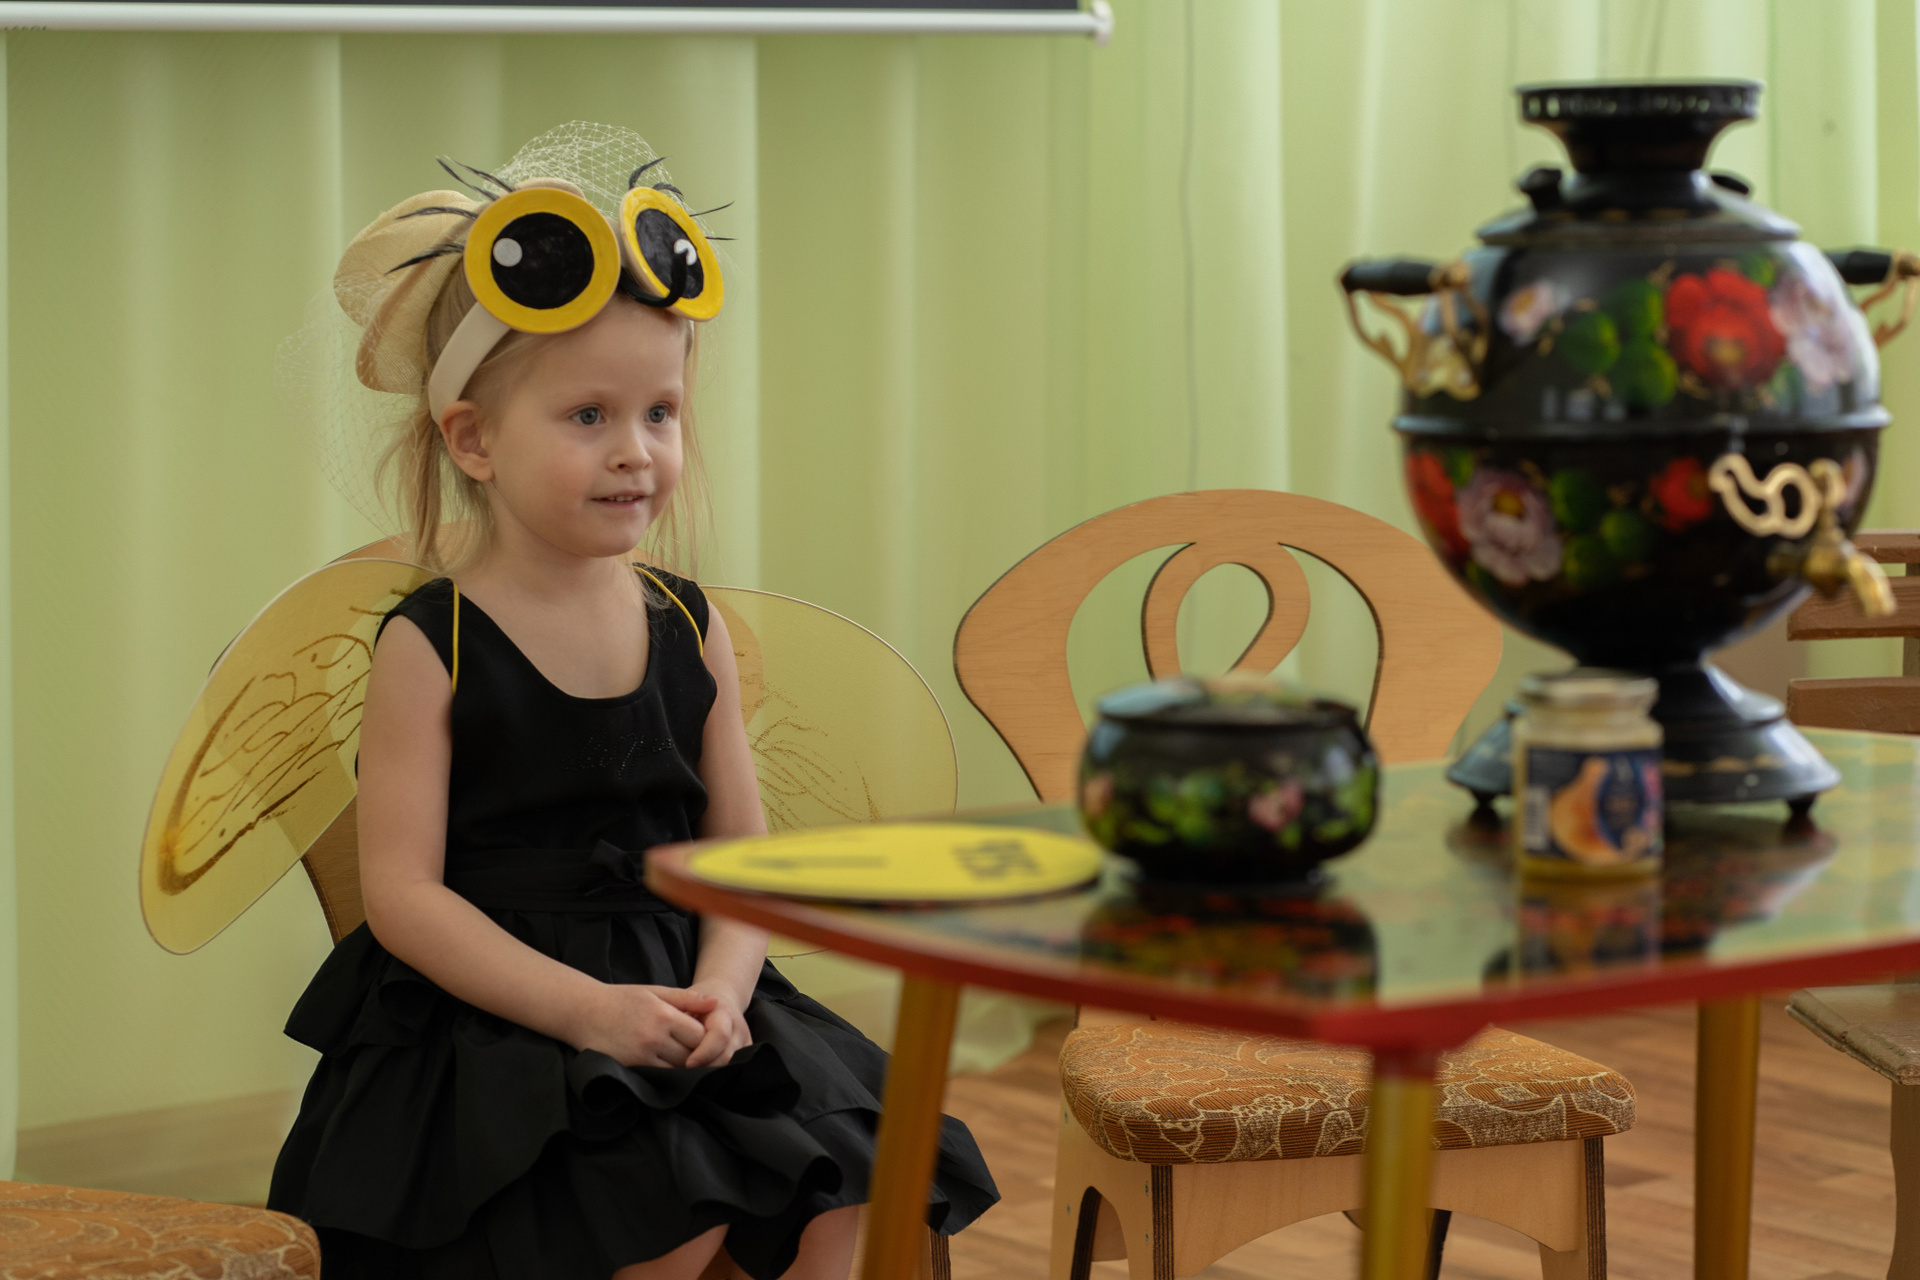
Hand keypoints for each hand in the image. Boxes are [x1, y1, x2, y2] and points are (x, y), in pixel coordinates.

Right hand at [570, 982, 716, 1067]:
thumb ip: (687, 999)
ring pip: (677, 1070)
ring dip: (685, 1067)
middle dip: (699, 1054)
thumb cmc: (623, 999)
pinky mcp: (630, 1068)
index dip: (706, 1037)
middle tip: (700, 1052)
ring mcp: (641, 1056)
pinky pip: (659, 1077)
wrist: (584, 1012)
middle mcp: (654, 1037)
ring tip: (687, 1061)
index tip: (703, 1035)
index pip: (700, 1035)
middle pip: (692, 1055)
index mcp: (663, 1015)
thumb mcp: (656, 991)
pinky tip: (669, 1068)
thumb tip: (716, 1004)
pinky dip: (668, 1075)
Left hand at [683, 980, 753, 1068]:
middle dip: (705, 1068)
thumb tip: (672, 1039)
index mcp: (723, 1012)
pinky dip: (718, 1072)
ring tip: (690, 1076)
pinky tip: (703, 1074)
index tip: (688, 1063)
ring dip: (710, 1072)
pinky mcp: (747, 1050)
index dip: (705, 1052)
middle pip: (726, 1056)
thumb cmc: (695, 1001)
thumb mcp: (683, 1001)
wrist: (720, 995)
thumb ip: (680, 1017)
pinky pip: (734, 1067)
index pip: (720, 1035)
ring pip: (730, 1065)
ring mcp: (745, 1040)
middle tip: (684, 1075)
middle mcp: (738, 1027)